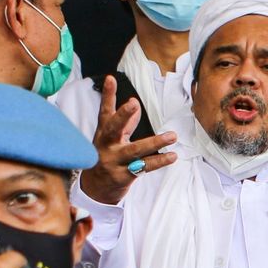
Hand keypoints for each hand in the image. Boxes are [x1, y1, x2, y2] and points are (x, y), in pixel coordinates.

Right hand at [78, 75, 177, 205]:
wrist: (95, 189)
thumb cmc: (106, 157)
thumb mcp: (112, 138)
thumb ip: (125, 122)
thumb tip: (136, 104)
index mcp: (103, 134)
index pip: (105, 111)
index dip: (108, 95)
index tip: (111, 79)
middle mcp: (107, 146)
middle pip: (114, 128)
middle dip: (122, 115)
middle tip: (132, 103)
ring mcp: (114, 162)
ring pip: (135, 150)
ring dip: (155, 142)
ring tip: (172, 136)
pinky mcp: (123, 176)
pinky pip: (144, 167)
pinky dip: (159, 161)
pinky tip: (172, 156)